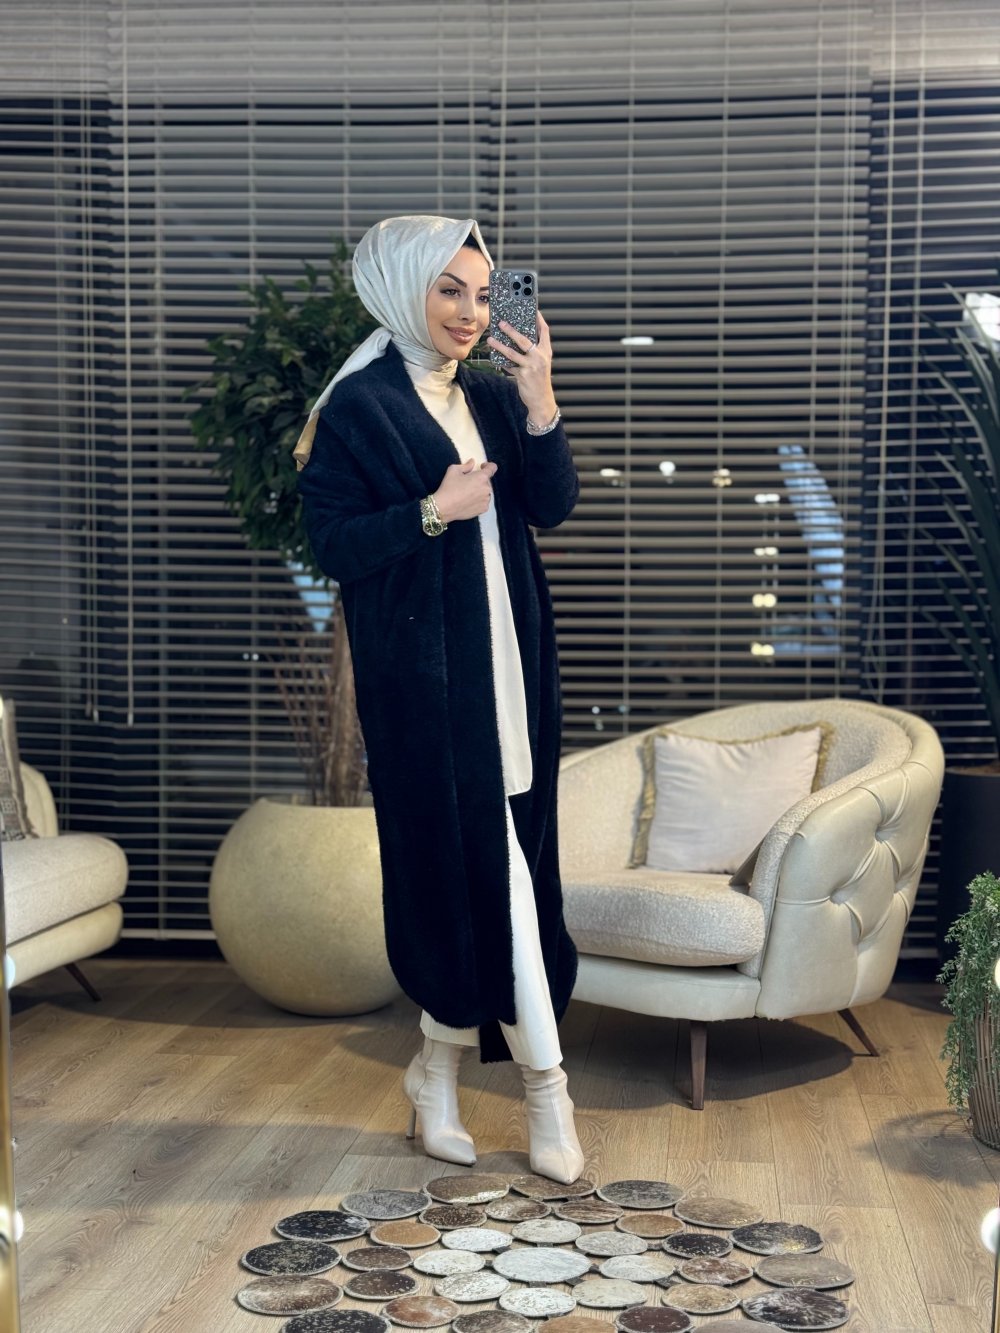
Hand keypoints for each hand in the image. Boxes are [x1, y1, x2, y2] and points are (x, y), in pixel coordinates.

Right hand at [432, 458, 498, 522]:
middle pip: (487, 481)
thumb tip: (472, 462)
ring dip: (480, 490)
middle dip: (480, 480)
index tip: (482, 467)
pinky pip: (484, 502)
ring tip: (468, 493)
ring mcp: (486, 500)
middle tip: (468, 482)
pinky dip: (479, 500)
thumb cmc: (448, 487)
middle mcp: (487, 489)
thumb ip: (466, 465)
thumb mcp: (454, 470)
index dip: (488, 466)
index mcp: (481, 477)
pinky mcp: (483, 509)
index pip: (492, 468)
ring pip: (486, 492)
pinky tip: (469, 501)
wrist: (444, 507)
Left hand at [487, 310, 557, 424]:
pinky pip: (508, 365)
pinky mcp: (522, 375)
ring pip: (512, 352)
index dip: (538, 319)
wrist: (541, 400)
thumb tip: (517, 338)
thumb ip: (533, 351)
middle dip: (511, 330)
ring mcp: (531, 366)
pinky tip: (493, 356)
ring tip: (490, 339)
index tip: (533, 309)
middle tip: (501, 323)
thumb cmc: (539, 380)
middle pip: (524, 339)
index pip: (544, 331)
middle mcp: (540, 357)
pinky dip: (501, 361)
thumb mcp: (541, 363)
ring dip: (499, 345)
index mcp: (546, 351)